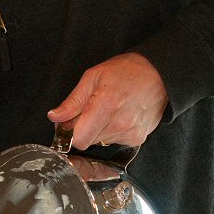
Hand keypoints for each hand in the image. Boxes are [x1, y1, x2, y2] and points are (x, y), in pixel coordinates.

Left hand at [48, 53, 168, 148]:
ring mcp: (130, 133)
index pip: (79, 140)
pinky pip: (116, 142)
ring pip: (102, 141)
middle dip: (85, 128)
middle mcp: (119, 123)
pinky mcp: (137, 139)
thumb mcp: (92, 77)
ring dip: (100, 130)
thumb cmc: (126, 71)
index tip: (73, 123)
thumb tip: (54, 117)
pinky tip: (122, 116)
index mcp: (104, 106)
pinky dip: (114, 132)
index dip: (72, 133)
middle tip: (94, 110)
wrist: (159, 74)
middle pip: (89, 141)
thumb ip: (72, 102)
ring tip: (111, 110)